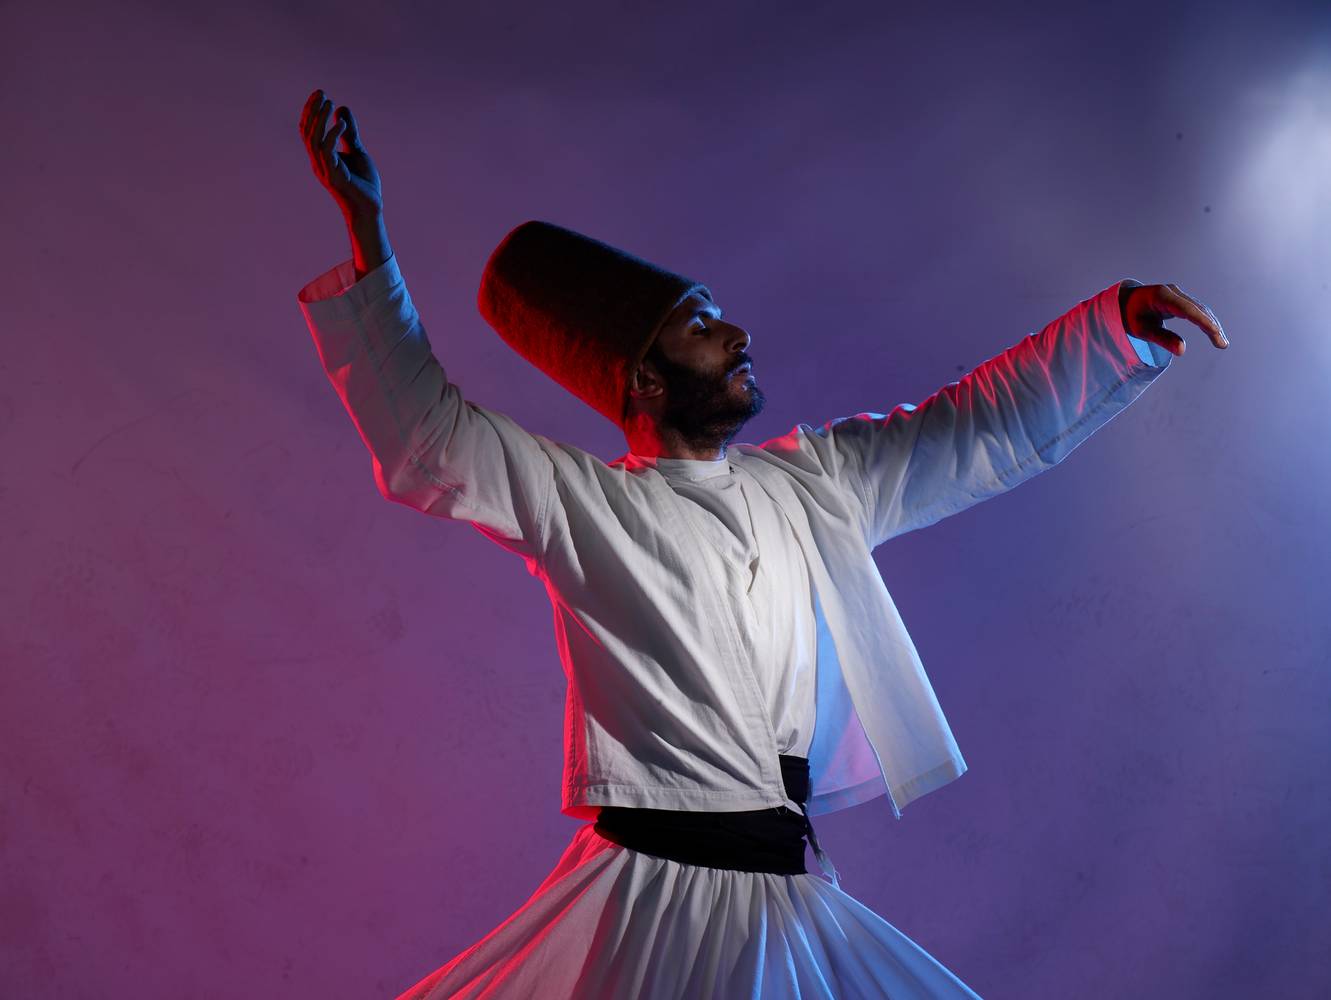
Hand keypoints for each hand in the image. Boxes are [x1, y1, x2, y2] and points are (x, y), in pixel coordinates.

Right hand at [299, 89, 383, 219]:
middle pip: (308, 133)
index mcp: (322, 157)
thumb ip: (349, 133)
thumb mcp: (358, 152)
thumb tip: (342, 109)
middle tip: (322, 93)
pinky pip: (328, 153)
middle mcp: (319, 163)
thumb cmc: (364, 184)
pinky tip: (340, 124)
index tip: (319, 93)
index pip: (309, 130)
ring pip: (314, 141)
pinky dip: (332, 136)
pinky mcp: (335, 177)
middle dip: (313, 111)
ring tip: (330, 103)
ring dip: (320, 120)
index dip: (311, 111)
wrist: (371, 209)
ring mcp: (325, 171)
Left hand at [1118, 281, 1228, 355]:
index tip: (1215, 332)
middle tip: (1222, 345)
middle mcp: (1172, 291)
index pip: (1185, 309)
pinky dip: (1206, 321)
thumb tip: (1182, 351)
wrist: (1125, 301)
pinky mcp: (1181, 298)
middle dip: (1211, 326)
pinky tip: (1214, 333)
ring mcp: (1178, 294)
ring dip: (1212, 325)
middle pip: (1197, 309)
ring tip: (1221, 343)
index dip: (1202, 321)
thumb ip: (1162, 339)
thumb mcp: (1141, 330)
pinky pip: (1197, 309)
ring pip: (1200, 309)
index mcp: (1160, 296)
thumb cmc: (1131, 316)